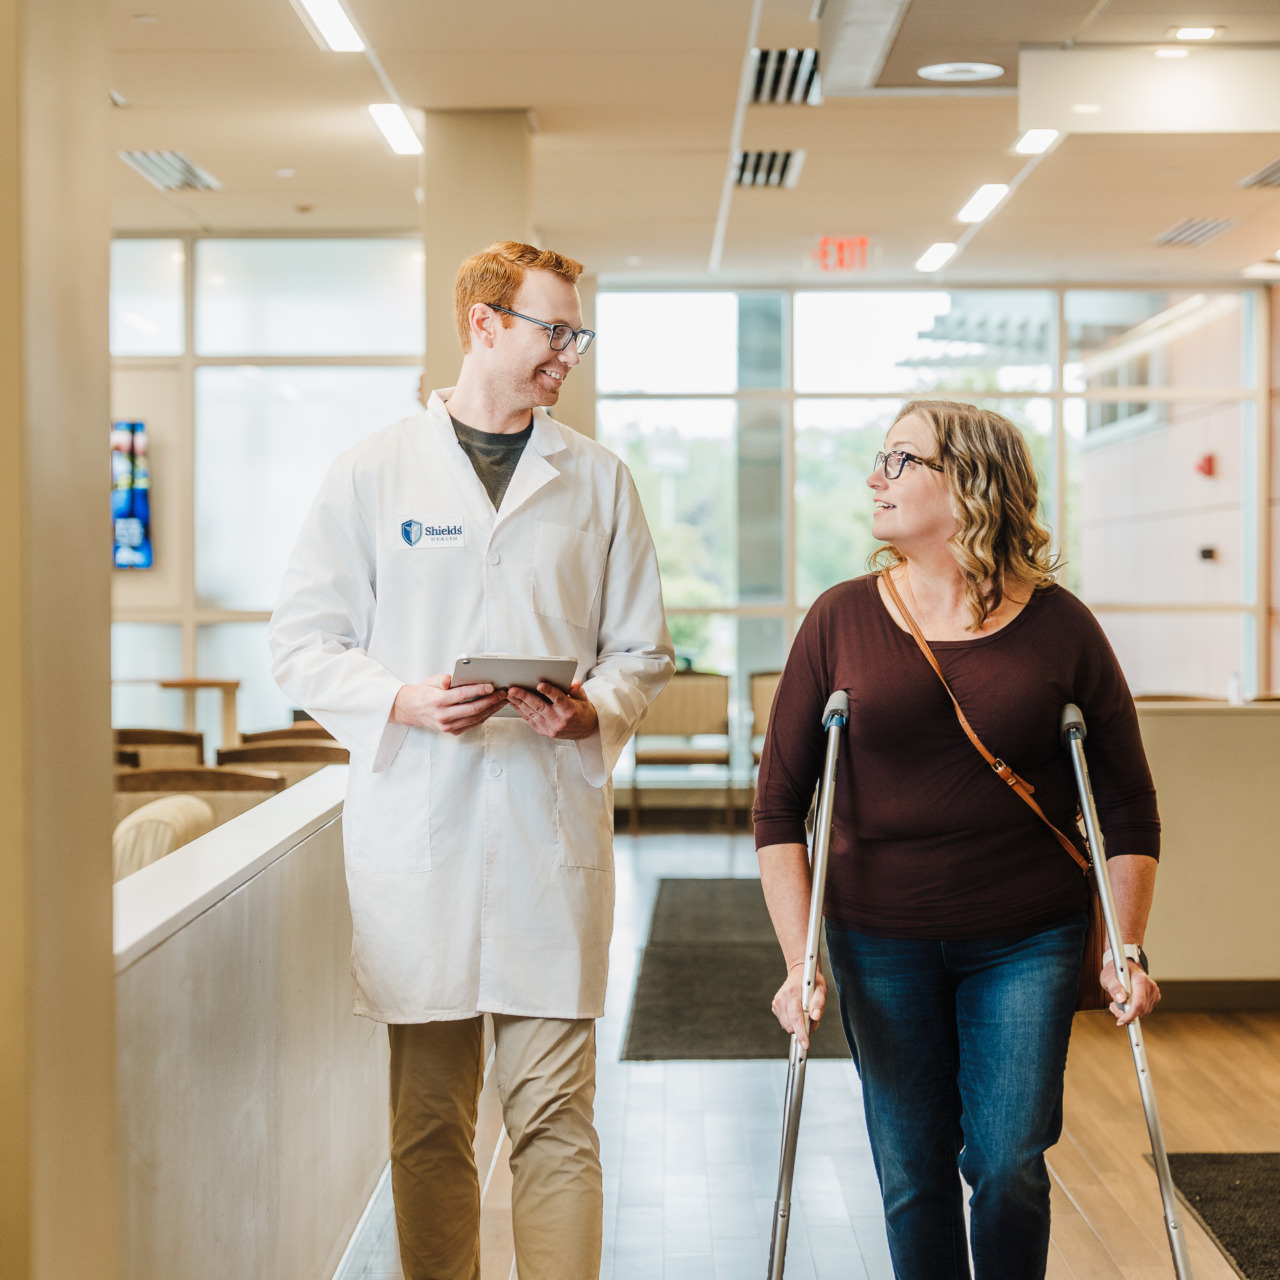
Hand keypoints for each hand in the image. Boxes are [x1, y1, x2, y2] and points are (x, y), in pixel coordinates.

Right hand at [391, 674, 506, 735]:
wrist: (411, 709)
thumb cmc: (424, 693)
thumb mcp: (431, 681)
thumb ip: (442, 679)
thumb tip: (449, 679)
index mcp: (438, 701)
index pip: (463, 695)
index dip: (479, 690)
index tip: (491, 686)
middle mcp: (443, 715)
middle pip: (473, 708)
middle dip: (491, 700)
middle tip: (502, 694)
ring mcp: (448, 726)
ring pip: (475, 718)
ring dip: (491, 709)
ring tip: (501, 701)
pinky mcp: (451, 731)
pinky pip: (472, 724)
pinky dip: (484, 716)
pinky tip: (491, 709)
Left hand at [506, 681, 598, 740]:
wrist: (584, 729)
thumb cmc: (581, 710)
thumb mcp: (583, 697)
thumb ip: (576, 689)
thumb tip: (573, 683)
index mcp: (570, 710)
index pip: (558, 699)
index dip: (549, 692)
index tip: (540, 685)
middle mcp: (559, 721)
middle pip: (540, 706)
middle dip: (525, 697)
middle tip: (513, 689)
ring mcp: (550, 728)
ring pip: (531, 713)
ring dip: (519, 703)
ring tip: (510, 694)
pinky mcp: (543, 731)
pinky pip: (529, 720)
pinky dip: (520, 710)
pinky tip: (514, 702)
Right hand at [771, 961, 826, 1050]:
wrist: (799, 971)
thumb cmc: (812, 980)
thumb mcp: (821, 989)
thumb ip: (819, 1003)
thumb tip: (815, 1017)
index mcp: (793, 993)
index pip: (796, 1018)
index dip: (801, 1033)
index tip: (805, 1044)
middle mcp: (782, 998)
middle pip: (791, 1025)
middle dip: (802, 1028)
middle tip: (812, 1019)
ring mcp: (777, 1002)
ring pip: (787, 1026)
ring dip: (797, 1025)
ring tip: (805, 1013)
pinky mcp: (775, 1005)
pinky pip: (784, 1022)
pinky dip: (792, 1021)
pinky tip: (797, 1011)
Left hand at [1101, 960, 1160, 1024]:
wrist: (1124, 967)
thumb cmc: (1115, 971)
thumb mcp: (1108, 977)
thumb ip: (1114, 987)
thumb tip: (1122, 1000)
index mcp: (1140, 980)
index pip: (1138, 1003)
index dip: (1130, 1015)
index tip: (1120, 1021)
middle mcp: (1150, 986)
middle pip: (1141, 1010)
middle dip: (1126, 1014)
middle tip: (1113, 1007)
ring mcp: (1154, 992)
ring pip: (1143, 1012)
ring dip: (1128, 1012)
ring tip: (1117, 1003)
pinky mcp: (1155, 998)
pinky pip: (1145, 1010)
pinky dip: (1134, 1011)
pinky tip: (1126, 1003)